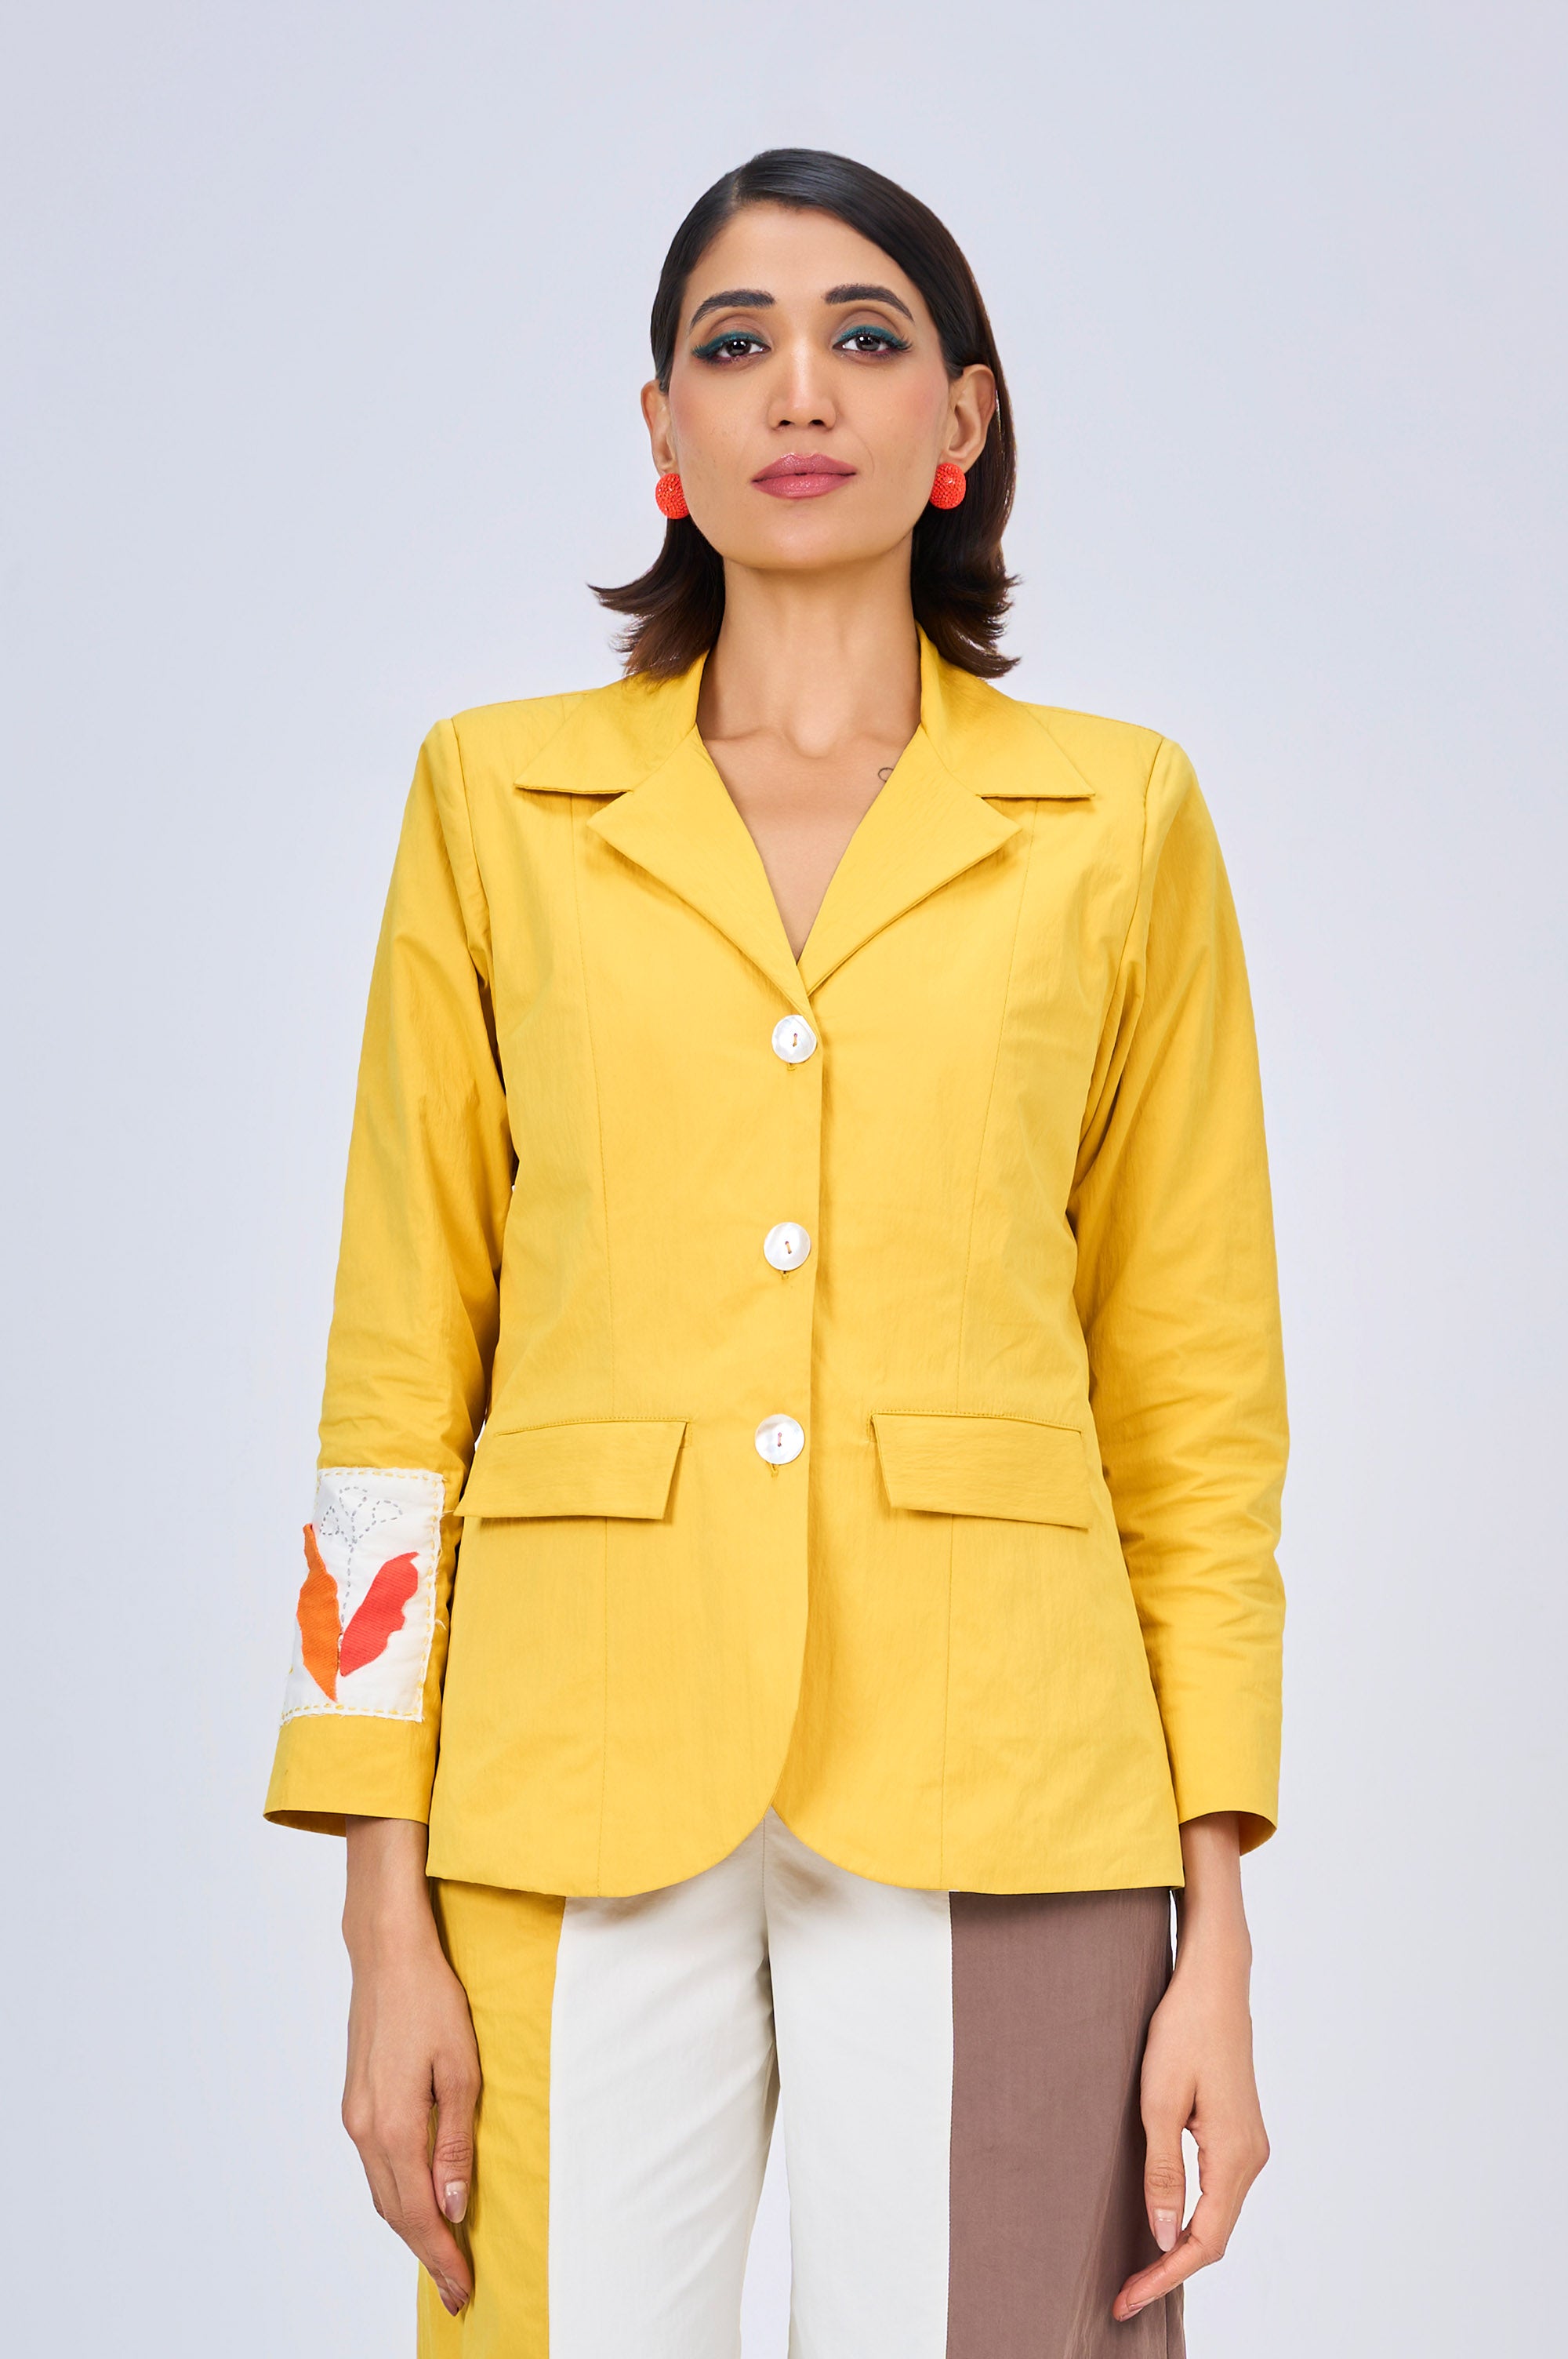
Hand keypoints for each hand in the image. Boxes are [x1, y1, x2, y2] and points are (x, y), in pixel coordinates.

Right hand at [340, 1818, 479, 2318]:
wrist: (387, 1953)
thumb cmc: (431, 2001)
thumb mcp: (460, 2071)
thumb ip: (454, 2145)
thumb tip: (453, 2207)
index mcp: (393, 2128)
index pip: (418, 2214)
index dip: (441, 2256)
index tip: (463, 2289)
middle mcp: (365, 2130)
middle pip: (394, 2212)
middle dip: (426, 2253)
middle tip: (456, 2287)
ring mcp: (355, 2116)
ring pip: (381, 2192)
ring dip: (409, 2227)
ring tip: (442, 2254)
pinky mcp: (355, 2101)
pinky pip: (376, 2167)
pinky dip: (396, 2195)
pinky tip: (418, 2200)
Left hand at [1113, 1813, 1269, 2322]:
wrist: (1213, 1980)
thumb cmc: (1184, 2031)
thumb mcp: (1160, 2102)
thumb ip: (1163, 2174)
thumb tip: (1166, 2240)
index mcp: (1236, 2156)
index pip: (1205, 2241)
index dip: (1165, 2276)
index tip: (1128, 2299)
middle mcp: (1251, 2157)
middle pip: (1215, 2235)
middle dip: (1171, 2269)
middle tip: (1124, 2293)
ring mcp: (1248, 2144)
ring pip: (1217, 2214)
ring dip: (1181, 2244)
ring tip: (1138, 2268)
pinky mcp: (1237, 2130)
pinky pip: (1217, 2189)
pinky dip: (1191, 2215)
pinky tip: (1163, 2220)